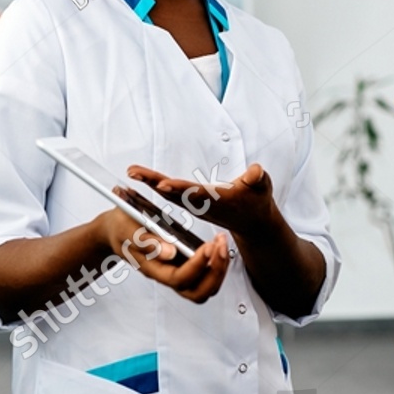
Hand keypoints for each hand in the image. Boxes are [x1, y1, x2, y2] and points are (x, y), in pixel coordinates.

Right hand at [96, 206, 230, 303]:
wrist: (117, 229)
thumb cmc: (122, 228)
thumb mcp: (129, 229)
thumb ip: (147, 242)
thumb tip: (170, 253)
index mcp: (152, 269)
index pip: (179, 279)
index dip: (196, 266)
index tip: (207, 246)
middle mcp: (167, 275)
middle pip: (197, 292)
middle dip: (215, 271)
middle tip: (220, 245)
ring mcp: (177, 272)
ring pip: (205, 287)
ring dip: (219, 268)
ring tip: (221, 243)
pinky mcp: (183, 265)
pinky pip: (205, 276)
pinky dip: (216, 263)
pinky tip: (216, 244)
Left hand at [127, 162, 277, 239]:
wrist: (253, 221)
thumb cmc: (257, 202)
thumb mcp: (262, 188)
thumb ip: (257, 179)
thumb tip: (256, 171)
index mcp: (215, 200)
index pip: (193, 193)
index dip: (178, 188)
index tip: (162, 185)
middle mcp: (200, 203)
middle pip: (173, 192)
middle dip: (152, 182)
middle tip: (133, 172)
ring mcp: (194, 203)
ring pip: (168, 192)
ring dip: (149, 183)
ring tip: (132, 172)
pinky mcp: (192, 202)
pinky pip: (170, 193)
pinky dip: (155, 186)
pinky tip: (143, 180)